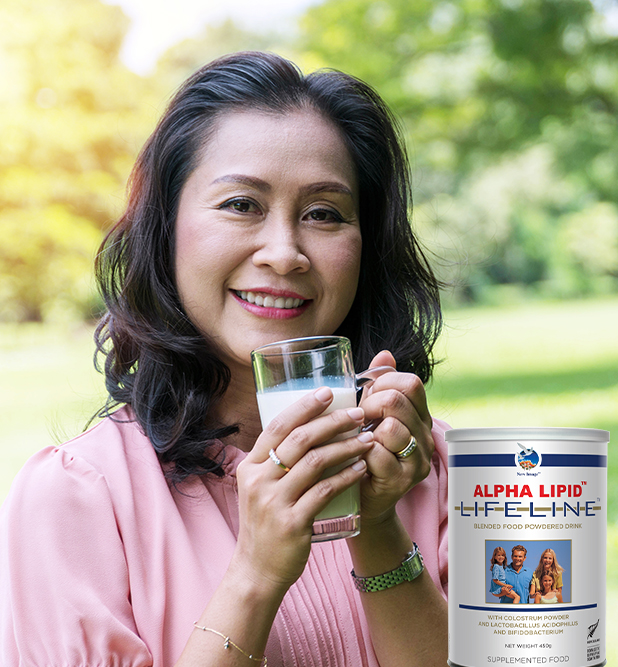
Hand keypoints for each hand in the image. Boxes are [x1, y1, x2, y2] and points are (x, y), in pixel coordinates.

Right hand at [231, 387, 373, 594]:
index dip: (303, 406)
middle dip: (332, 422)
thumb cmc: (265, 524)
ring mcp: (274, 502)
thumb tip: (307, 429)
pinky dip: (346, 476)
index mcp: (250, 466)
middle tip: (358, 414)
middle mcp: (258, 480)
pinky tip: (362, 468)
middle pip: (300, 439)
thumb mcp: (259, 488)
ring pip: (316, 462)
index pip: (277, 426)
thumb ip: (275, 462)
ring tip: (367, 439)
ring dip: (346, 446)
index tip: (327, 392)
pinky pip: (326, 491)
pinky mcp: (293, 522)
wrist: (257, 570)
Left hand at [357, 350, 434, 524]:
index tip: (367, 395)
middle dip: (370, 404)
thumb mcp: (371, 415)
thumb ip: (379, 386)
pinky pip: (378, 454)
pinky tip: (356, 458)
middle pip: (398, 401)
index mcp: (419, 416)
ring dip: (366, 430)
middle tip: (358, 419)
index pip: (411, 383)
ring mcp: (416, 460)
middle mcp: (424, 437)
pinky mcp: (401, 481)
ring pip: (392, 427)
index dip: (384, 383)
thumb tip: (385, 353)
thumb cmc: (363, 450)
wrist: (361, 498)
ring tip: (358, 439)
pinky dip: (360, 453)